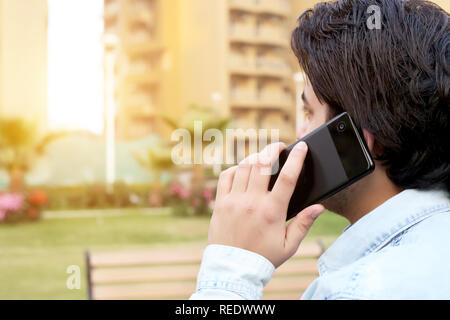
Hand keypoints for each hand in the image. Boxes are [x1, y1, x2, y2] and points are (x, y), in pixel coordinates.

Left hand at [208, 142, 324, 267]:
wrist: (233, 269)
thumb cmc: (263, 257)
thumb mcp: (289, 245)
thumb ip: (304, 224)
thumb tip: (319, 207)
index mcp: (272, 211)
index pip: (288, 177)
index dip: (296, 158)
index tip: (302, 146)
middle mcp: (252, 202)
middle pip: (263, 163)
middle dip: (273, 149)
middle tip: (279, 147)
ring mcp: (234, 201)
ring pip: (244, 166)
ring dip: (255, 157)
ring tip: (262, 158)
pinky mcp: (220, 203)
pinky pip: (225, 176)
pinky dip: (235, 168)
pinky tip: (242, 170)